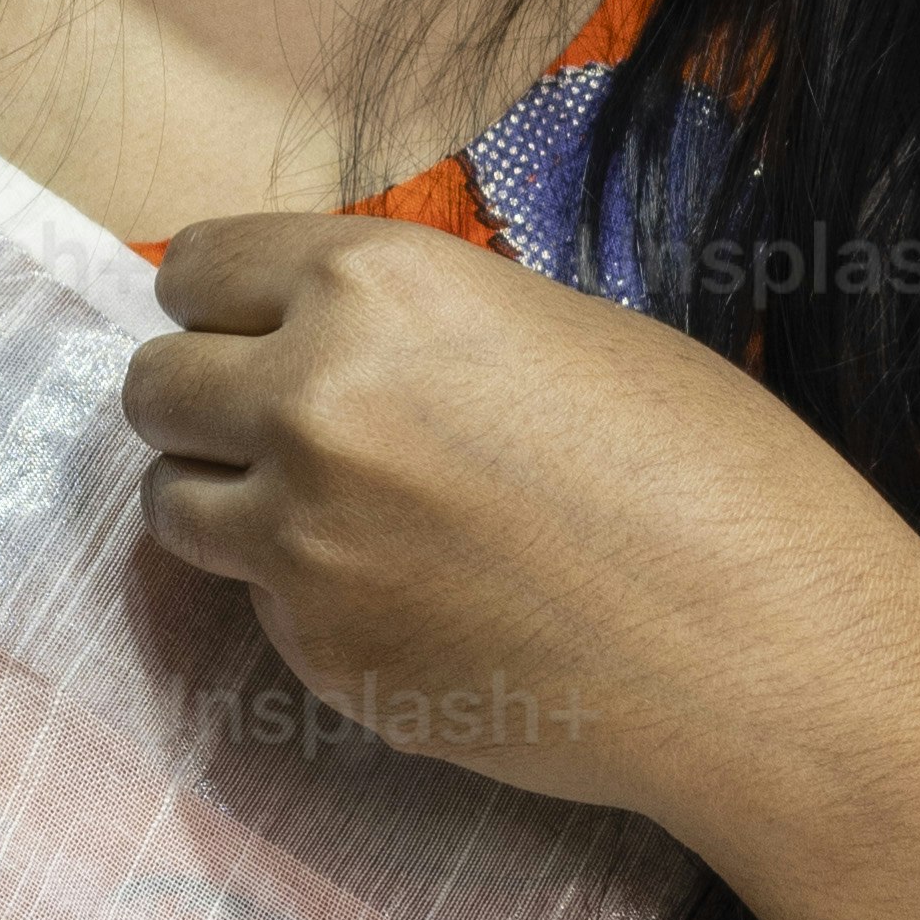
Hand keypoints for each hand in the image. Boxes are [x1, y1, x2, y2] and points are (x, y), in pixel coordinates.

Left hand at [123, 204, 801, 816]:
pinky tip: (416, 604)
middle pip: (156, 387)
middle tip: (270, 432)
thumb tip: (334, 348)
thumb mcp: (557, 330)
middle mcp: (310, 399)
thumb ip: (415, 330)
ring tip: (330, 520)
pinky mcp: (318, 653)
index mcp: (376, 286)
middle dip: (203, 404)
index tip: (233, 329)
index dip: (218, 303)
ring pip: (174, 504)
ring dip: (229, 504)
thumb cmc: (709, 470)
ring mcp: (301, 537)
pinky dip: (307, 601)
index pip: (198, 266)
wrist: (763, 649)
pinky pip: (257, 606)